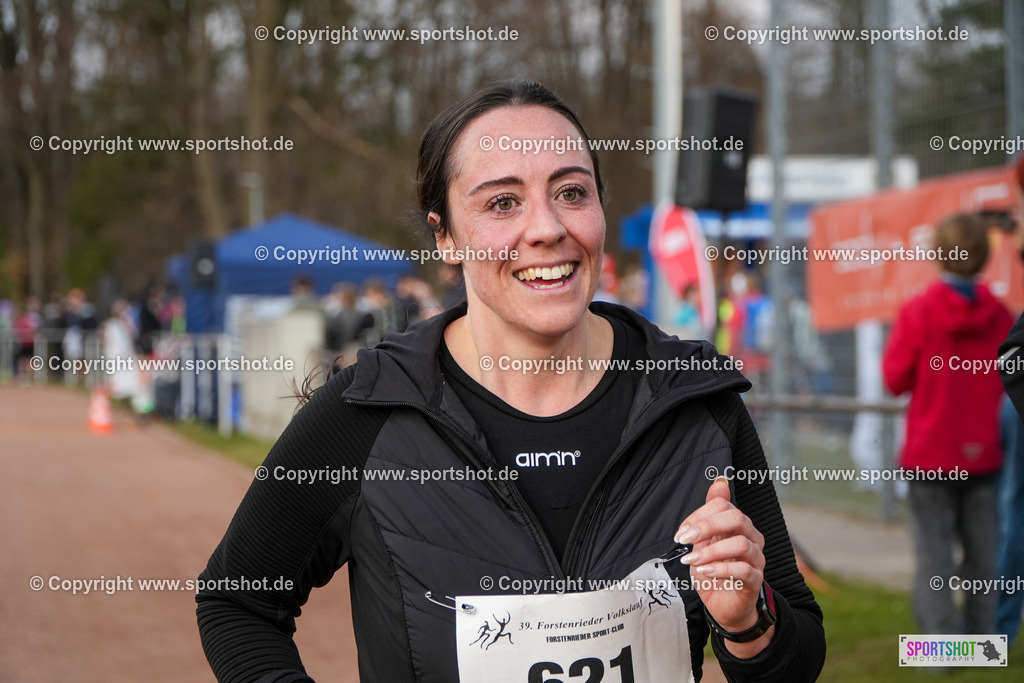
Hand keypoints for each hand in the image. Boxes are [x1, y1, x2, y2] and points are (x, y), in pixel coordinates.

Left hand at [674, 477, 769, 644]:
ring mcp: (757, 560)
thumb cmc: (713, 572)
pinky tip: (706, 572)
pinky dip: (721, 569)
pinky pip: (745, 570)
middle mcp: (752, 539)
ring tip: (692, 561)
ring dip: (711, 551)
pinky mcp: (756, 581)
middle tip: (685, 540)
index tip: (682, 532)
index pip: (723, 505)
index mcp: (739, 525)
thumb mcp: (704, 542)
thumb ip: (710, 514)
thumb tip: (720, 481)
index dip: (700, 515)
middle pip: (737, 519)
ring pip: (741, 544)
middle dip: (706, 527)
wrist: (722, 606)